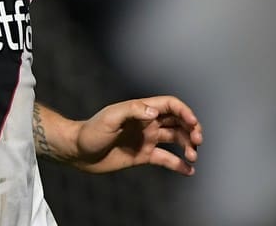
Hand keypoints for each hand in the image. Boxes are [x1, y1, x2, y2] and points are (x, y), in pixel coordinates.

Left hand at [72, 95, 202, 174]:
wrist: (78, 151)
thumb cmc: (91, 131)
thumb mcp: (110, 117)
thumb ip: (132, 111)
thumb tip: (154, 112)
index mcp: (141, 110)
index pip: (170, 105)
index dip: (185, 112)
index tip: (193, 124)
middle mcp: (147, 123)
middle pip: (178, 121)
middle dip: (192, 128)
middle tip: (197, 141)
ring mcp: (146, 139)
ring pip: (175, 139)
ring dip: (188, 146)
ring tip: (193, 157)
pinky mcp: (143, 156)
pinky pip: (166, 159)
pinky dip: (179, 164)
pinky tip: (189, 170)